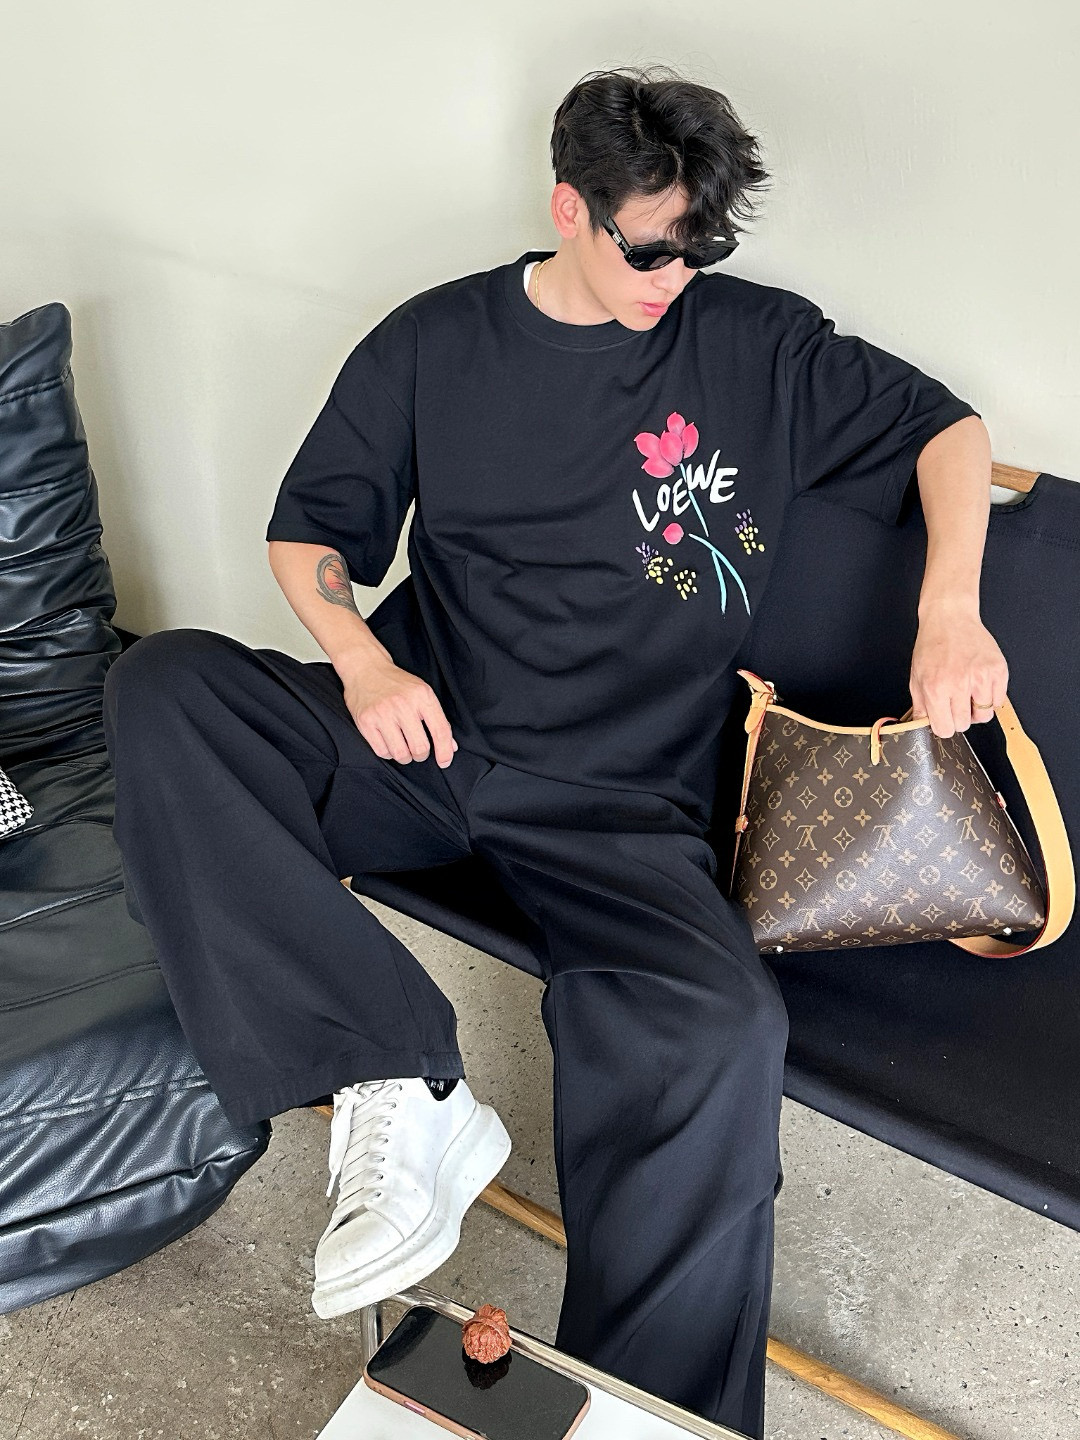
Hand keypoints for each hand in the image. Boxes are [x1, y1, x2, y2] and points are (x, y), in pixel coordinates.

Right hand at [341, 654, 458, 766]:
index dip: (445, 751)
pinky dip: (388, 752)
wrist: (366, 668)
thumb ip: (438, 720)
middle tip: (418, 750)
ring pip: (400, 754)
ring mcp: (382, 713)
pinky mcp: (365, 722)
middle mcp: (403, 704)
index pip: (440, 731)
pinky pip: (382, 752)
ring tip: (403, 746)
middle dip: (421, 755)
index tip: (444, 762)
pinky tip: (389, 742)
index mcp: (422, 696)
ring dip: (404, 756)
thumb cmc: (398, 684)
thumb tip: (451, 747)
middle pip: (420, 747)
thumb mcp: (423, 693)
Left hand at [909, 606, 1008, 737]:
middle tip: (955, 701)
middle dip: (958, 717)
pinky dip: (990, 698)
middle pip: (964, 724)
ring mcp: (982, 677)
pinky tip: (979, 685)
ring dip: (976, 710)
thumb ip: (921, 705)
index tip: (944, 718)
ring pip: (984, 716)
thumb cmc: (933, 645)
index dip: (944, 725)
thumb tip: (923, 726)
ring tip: (968, 693)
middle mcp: (960, 683)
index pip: (945, 729)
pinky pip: (998, 701)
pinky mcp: (998, 670)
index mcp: (936, 687)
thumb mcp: (917, 677)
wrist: (950, 618)